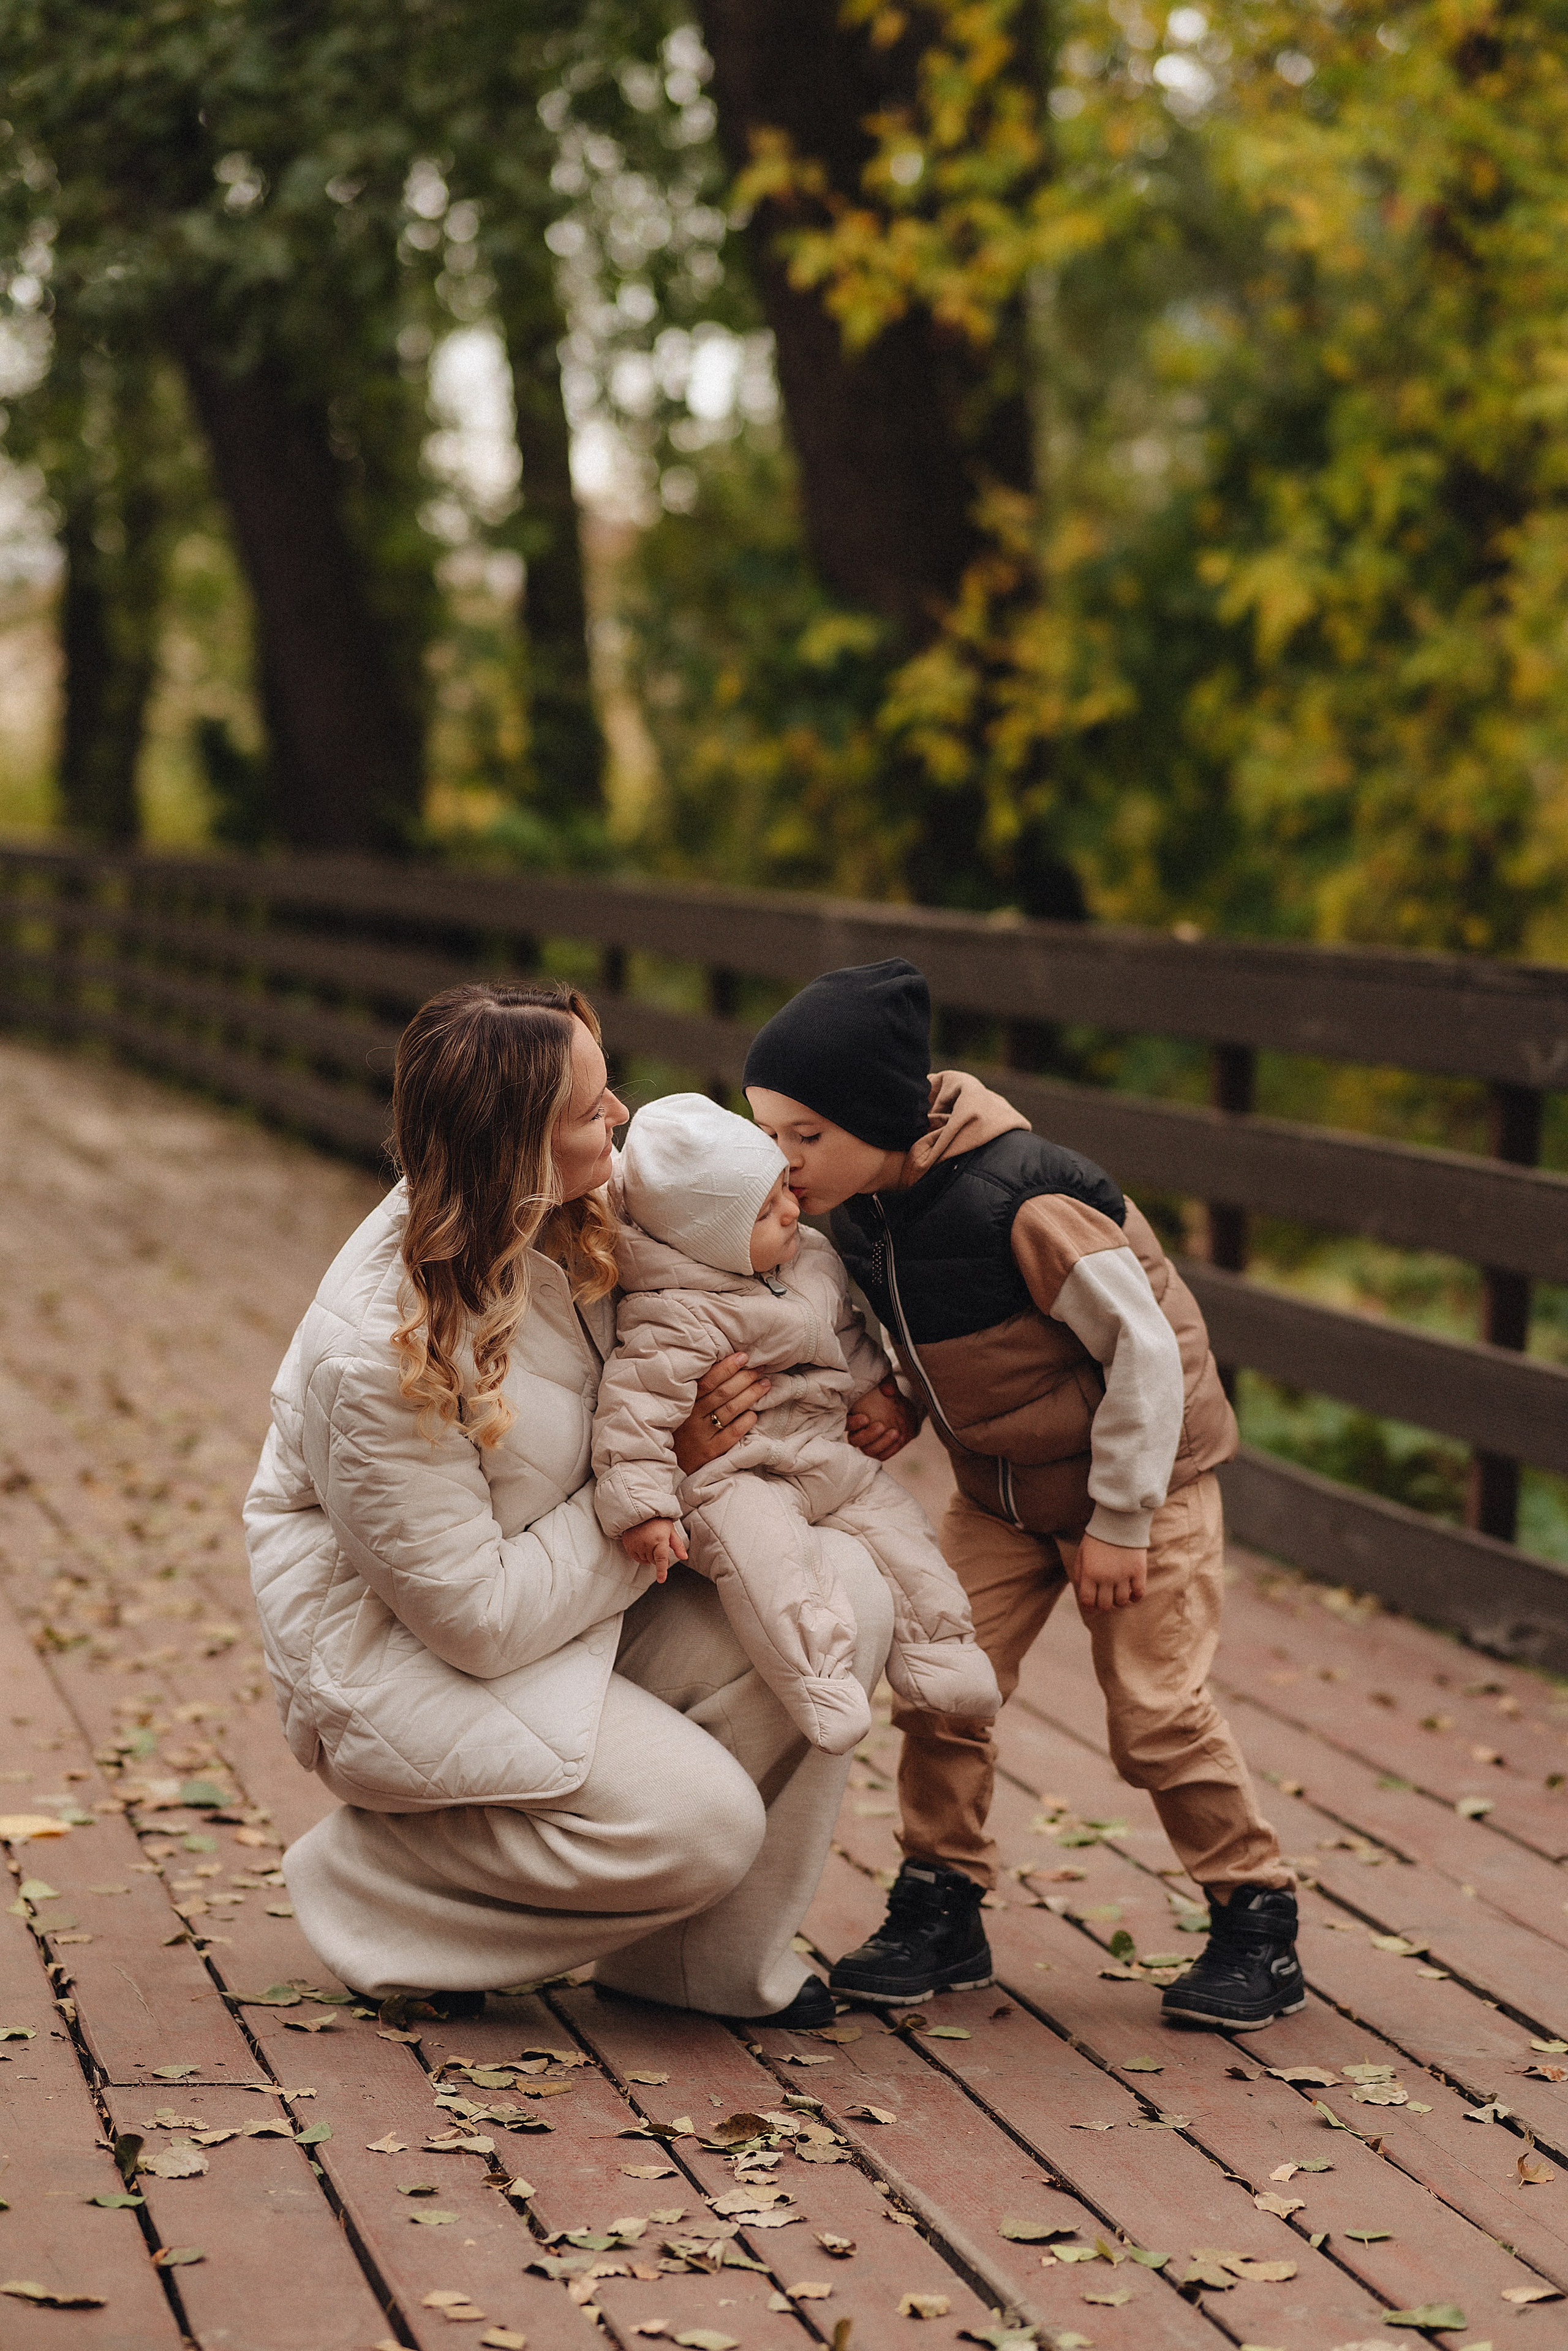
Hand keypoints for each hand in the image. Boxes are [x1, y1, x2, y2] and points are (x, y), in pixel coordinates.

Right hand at [620, 1518, 688, 1581]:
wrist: (641, 1511)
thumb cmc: (658, 1521)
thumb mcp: (671, 1531)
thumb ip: (677, 1545)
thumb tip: (684, 1557)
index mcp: (660, 1540)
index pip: (661, 1559)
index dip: (661, 1571)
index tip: (661, 1580)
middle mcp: (647, 1543)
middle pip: (654, 1561)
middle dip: (657, 1556)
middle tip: (657, 1543)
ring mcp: (636, 1544)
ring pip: (645, 1560)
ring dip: (649, 1556)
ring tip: (650, 1541)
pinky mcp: (628, 1544)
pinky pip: (636, 1557)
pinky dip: (640, 1555)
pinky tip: (642, 1545)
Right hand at [674, 1351, 771, 1474]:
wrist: (667, 1462)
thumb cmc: (679, 1429)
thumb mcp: (681, 1408)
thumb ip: (698, 1391)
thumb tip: (724, 1366)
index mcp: (685, 1402)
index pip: (708, 1380)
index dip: (727, 1367)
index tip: (743, 1357)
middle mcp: (692, 1417)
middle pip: (723, 1393)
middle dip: (745, 1378)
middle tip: (760, 1369)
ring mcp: (702, 1435)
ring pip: (730, 1411)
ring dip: (750, 1396)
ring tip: (765, 1385)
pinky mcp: (709, 1452)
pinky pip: (731, 1434)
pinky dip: (744, 1422)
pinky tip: (755, 1414)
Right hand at [847, 1376, 917, 1461]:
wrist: (903, 1412)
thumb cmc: (889, 1399)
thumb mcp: (888, 1388)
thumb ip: (887, 1385)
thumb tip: (888, 1389)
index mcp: (853, 1417)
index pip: (845, 1424)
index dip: (853, 1424)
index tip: (865, 1418)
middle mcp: (857, 1433)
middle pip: (855, 1441)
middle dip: (868, 1435)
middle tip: (881, 1426)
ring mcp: (868, 1444)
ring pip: (868, 1451)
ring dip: (882, 1443)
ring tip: (895, 1432)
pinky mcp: (879, 1452)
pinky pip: (882, 1456)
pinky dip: (891, 1449)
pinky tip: (900, 1438)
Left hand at [1068, 1532, 1147, 1613]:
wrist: (1119, 1520)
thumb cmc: (1098, 1536)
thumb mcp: (1082, 1553)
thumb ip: (1080, 1573)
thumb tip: (1082, 1591)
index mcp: (1089, 1573)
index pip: (1087, 1601)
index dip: (1089, 1606)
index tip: (1091, 1604)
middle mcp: (1106, 1577)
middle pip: (1105, 1605)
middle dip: (1103, 1604)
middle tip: (1105, 1598)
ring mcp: (1123, 1576)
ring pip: (1122, 1602)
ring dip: (1119, 1601)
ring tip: (1118, 1593)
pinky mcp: (1138, 1571)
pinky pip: (1138, 1593)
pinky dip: (1135, 1597)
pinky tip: (1131, 1593)